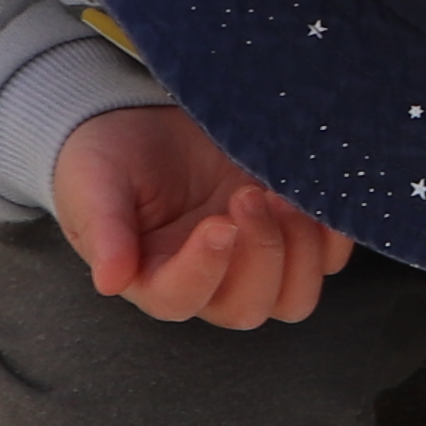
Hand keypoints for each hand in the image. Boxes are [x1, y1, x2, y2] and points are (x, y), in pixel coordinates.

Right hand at [53, 106, 354, 328]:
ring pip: (293, 297)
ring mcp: (252, 263)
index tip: (217, 224)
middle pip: (247, 306)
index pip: (181, 298)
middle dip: (259, 253)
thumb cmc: (109, 158)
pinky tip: (316, 195)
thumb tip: (109, 281)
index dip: (204, 270)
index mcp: (153, 278)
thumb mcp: (94, 184)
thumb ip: (103, 230)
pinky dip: (332, 237)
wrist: (142, 119)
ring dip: (299, 251)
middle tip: (249, 194)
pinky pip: (326, 261)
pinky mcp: (286, 237)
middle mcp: (208, 282)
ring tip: (283, 194)